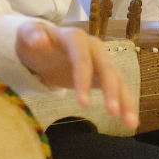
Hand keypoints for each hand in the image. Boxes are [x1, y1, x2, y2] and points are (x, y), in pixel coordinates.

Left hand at [16, 20, 138, 128]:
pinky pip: (119, 89)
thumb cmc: (34, 41)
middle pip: (106, 67)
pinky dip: (126, 104)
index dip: (83, 78)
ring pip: (118, 79)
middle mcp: (94, 48)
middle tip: (112, 113)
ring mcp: (101, 61)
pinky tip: (132, 122)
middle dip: (111, 90)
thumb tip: (38, 41)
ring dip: (125, 100)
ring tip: (130, 123)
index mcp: (75, 37)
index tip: (82, 103)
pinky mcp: (104, 76)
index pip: (82, 56)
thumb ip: (31, 36)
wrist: (42, 46)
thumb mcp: (27, 34)